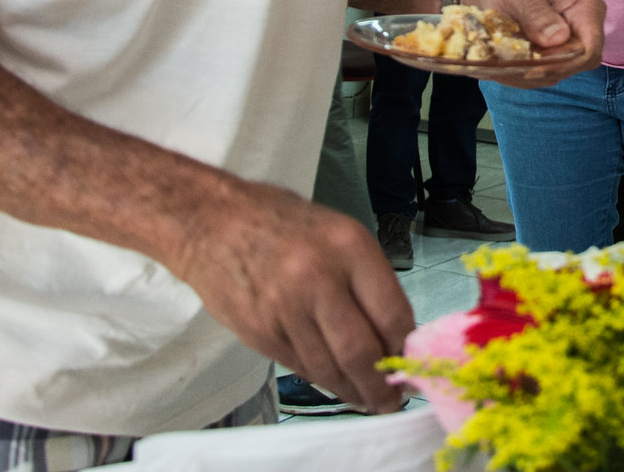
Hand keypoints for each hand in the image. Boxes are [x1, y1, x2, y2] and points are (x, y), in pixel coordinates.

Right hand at [173, 180, 413, 412]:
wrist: (213, 221)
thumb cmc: (285, 225)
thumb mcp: (340, 234)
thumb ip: (369, 281)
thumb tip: (395, 336)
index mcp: (350, 247)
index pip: (392, 314)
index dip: (404, 350)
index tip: (410, 367)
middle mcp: (319, 277)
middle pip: (361, 352)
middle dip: (380, 387)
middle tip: (391, 402)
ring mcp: (284, 308)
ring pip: (329, 368)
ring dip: (352, 390)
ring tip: (365, 398)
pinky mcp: (258, 331)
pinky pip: (299, 367)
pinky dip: (321, 380)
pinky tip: (333, 382)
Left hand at [461, 0, 604, 84]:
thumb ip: (535, 11)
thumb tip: (559, 38)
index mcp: (585, 9)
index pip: (588, 50)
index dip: (562, 62)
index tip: (531, 61)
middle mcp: (582, 32)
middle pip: (570, 67)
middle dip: (537, 69)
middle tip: (504, 60)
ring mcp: (567, 48)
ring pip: (552, 76)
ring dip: (522, 73)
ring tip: (498, 56)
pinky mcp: (550, 60)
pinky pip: (538, 78)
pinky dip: (517, 74)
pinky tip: (500, 59)